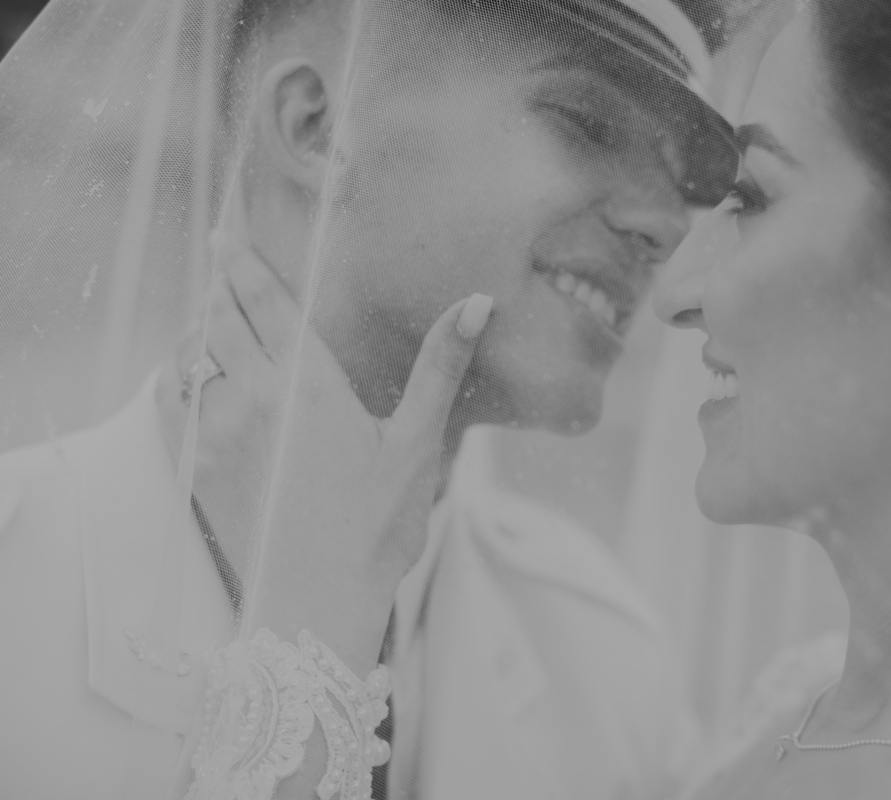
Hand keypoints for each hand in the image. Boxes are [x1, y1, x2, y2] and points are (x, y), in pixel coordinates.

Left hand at [156, 233, 491, 673]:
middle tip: (220, 256)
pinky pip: (172, 399)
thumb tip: (477, 303)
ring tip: (213, 313)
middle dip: (222, 283)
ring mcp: (217, 432)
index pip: (266, 304)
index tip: (226, 234)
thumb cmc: (376, 529)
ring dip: (202, 328)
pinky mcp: (196, 466)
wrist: (315, 601)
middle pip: (223, 319)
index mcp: (309, 386)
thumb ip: (439, 367)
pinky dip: (178, 373)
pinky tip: (190, 372)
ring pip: (193, 355)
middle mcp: (254, 398)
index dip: (244, 263)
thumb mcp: (418, 444)